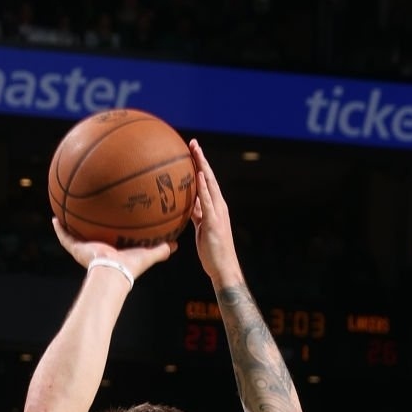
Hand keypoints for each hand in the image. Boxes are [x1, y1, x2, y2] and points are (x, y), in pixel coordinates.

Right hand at [51, 218, 175, 280]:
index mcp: (112, 250)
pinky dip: (59, 228)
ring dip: (70, 223)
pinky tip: (54, 217)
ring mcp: (85, 249)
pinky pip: (65, 237)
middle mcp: (97, 249)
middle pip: (91, 235)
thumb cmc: (130, 266)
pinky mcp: (77, 248)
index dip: (109, 231)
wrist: (113, 272)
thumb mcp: (147, 254)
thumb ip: (161, 250)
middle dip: (88, 225)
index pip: (110, 239)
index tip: (108, 221)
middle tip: (87, 212)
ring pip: (75, 234)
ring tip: (65, 209)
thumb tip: (176, 244)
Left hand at [189, 140, 239, 283]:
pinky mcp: (214, 222)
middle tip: (193, 143)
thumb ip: (196, 215)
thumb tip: (188, 205)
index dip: (199, 165)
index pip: (206, 182)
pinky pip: (207, 202)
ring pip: (209, 185)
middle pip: (208, 178)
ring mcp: (217, 213)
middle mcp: (218, 206)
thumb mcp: (201, 228)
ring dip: (202, 167)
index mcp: (214, 207)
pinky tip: (199, 176)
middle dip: (201, 159)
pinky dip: (204, 188)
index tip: (192, 150)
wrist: (223, 268)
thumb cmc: (211, 251)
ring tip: (195, 151)